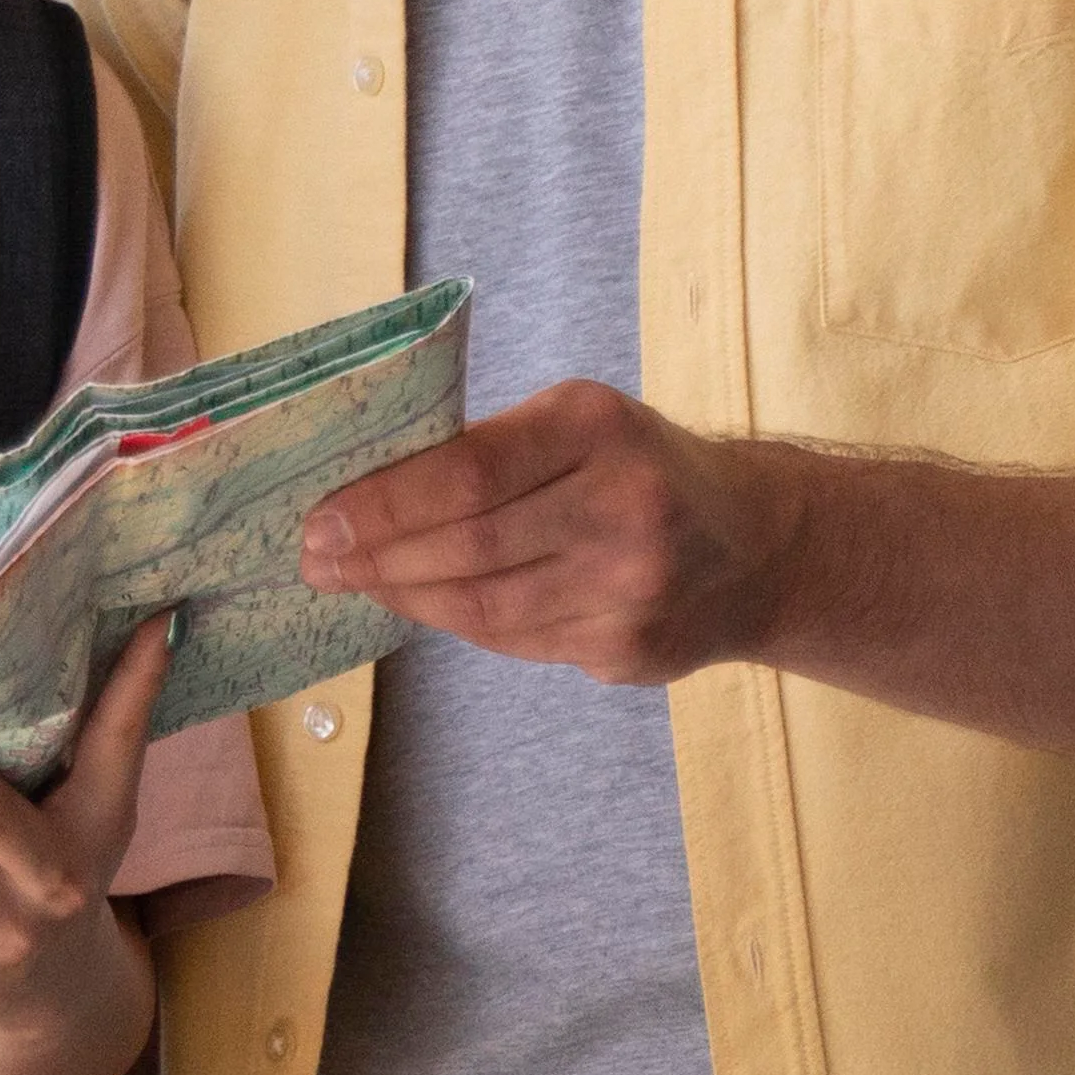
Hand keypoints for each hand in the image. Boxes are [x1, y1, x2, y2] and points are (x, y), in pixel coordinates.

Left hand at [300, 379, 807, 685]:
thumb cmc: (637, 468)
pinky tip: (419, 603)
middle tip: (316, 561)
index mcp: (599, 429)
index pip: (466, 472)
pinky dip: (455, 622)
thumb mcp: (578, 425)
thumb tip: (360, 495)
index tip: (320, 520)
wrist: (757, 546)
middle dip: (377, 558)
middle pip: (468, 548)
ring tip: (354, 582)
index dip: (382, 504)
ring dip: (403, 596)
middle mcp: (625, 507)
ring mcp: (633, 588)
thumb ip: (487, 451)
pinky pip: (513, 641)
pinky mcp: (630, 648)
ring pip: (483, 606)